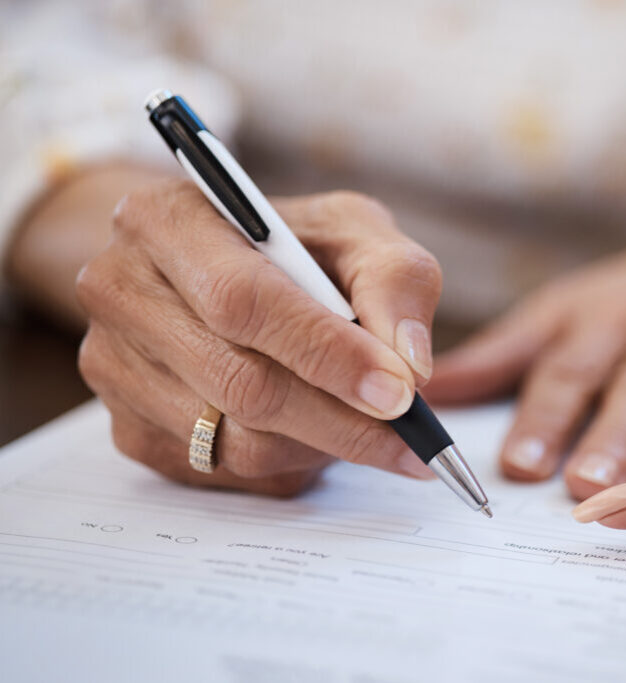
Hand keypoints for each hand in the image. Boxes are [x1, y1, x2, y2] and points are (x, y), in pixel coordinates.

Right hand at [77, 180, 442, 494]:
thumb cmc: (292, 246)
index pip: (244, 300)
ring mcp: (114, 369)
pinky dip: (292, 463)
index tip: (399, 391)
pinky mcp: (129, 430)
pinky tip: (318, 430)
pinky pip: (228, 474)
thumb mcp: (354, 232)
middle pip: (239, 384)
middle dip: (341, 420)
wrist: (217, 267)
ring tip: (368, 421)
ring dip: (322, 444)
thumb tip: (410, 364)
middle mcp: (122, 293)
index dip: (327, 352)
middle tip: (411, 438)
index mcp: (167, 220)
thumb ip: (395, 280)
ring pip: (238, 443)